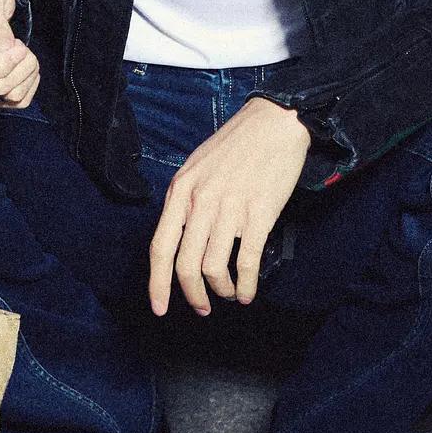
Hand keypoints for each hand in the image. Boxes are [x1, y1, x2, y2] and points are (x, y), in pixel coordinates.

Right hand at [0, 0, 39, 107]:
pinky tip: (24, 63)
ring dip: (28, 71)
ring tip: (20, 50)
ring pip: (13, 97)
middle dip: (21, 63)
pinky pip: (21, 101)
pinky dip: (30, 82)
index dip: (2, 64)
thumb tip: (2, 49)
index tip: (16, 44)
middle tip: (17, 42)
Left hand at [148, 97, 309, 315]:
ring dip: (220, 290)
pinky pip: (246, 262)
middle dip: (191, 295)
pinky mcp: (258, 214)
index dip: (157, 283)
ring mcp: (229, 209)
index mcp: (180, 191)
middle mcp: (200, 202)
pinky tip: (247, 292)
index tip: (159, 307)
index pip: (160, 247)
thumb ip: (186, 201)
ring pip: (213, 268)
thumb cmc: (235, 145)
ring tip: (227, 294)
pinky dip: (245, 284)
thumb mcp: (196, 168)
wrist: (273, 123)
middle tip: (201, 308)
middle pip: (185, 265)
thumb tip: (180, 237)